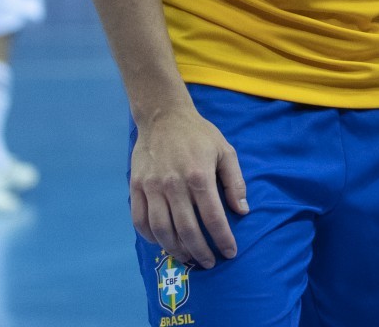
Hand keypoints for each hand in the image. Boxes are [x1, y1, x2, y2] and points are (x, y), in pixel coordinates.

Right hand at [131, 103, 249, 269]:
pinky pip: (140, 220)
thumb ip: (235, 181)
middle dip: (200, 251)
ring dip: (175, 249)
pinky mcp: (136, 186)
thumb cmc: (199, 134)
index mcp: (199, 175)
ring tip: (188, 258)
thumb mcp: (225, 151)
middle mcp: (174, 184)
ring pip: (162, 229)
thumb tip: (242, 210)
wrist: (164, 116)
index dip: (222, 239)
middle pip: (186, 229)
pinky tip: (163, 242)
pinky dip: (151, 237)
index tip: (230, 252)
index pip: (213, 217)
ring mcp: (152, 187)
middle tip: (209, 262)